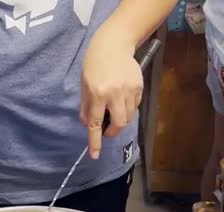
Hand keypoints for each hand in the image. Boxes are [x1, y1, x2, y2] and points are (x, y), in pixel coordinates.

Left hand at [80, 32, 142, 158]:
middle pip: (118, 124)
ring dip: (120, 119)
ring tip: (113, 108)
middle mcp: (114, 94)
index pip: (96, 123)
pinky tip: (121, 98)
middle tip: (107, 127)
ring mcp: (129, 90)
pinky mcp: (139, 86)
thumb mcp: (84, 85)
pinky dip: (128, 108)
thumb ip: (86, 107)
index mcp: (97, 94)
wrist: (113, 44)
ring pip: (128, 117)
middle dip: (112, 131)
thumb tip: (89, 125)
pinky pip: (135, 106)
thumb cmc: (94, 65)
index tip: (95, 155)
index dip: (95, 141)